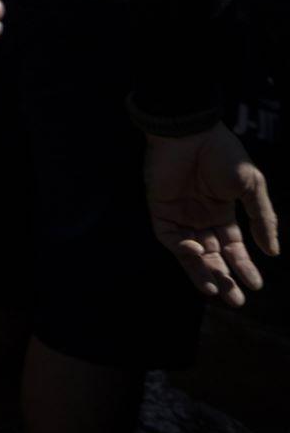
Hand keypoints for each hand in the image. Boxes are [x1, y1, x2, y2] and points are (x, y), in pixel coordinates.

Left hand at [146, 123, 279, 305]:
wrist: (191, 131)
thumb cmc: (223, 154)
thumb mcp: (251, 187)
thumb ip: (262, 219)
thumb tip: (273, 252)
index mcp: (223, 212)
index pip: (233, 248)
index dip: (243, 266)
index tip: (256, 284)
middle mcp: (201, 217)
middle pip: (211, 256)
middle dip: (223, 278)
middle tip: (236, 301)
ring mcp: (179, 214)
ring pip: (190, 253)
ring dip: (201, 272)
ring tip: (216, 290)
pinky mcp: (159, 208)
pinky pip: (169, 236)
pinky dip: (181, 249)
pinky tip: (197, 253)